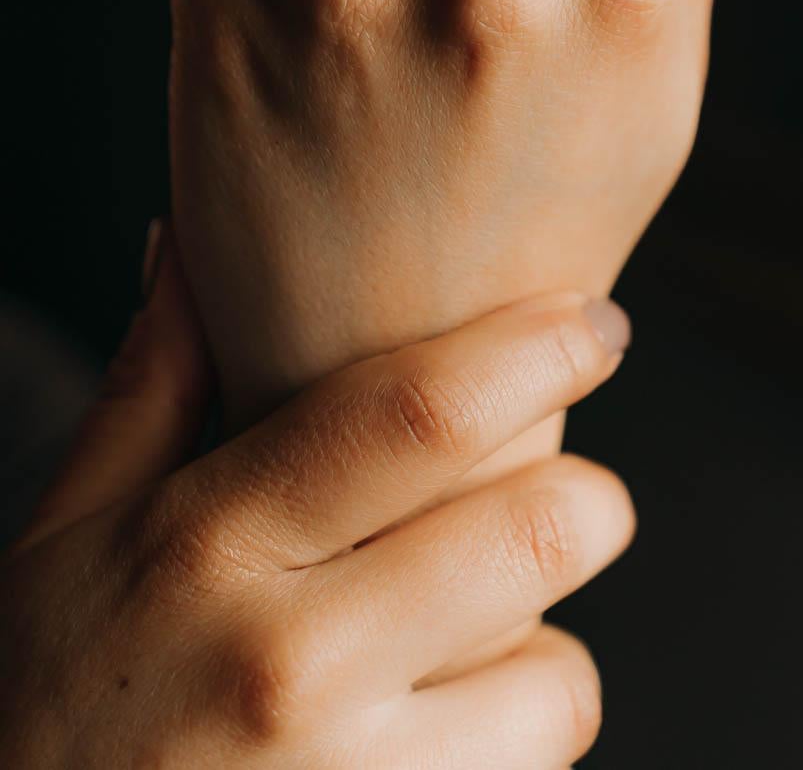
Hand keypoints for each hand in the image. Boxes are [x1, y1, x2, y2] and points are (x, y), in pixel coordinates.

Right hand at [1, 223, 632, 767]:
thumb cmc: (45, 703)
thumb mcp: (69, 535)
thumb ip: (152, 384)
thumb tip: (187, 238)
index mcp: (211, 545)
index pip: (419, 415)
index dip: (537, 351)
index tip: (592, 326)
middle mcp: (290, 666)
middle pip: (537, 531)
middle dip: (583, 495)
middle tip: (552, 490)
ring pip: (560, 677)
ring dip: (542, 641)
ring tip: (466, 638)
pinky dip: (514, 738)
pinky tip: (439, 726)